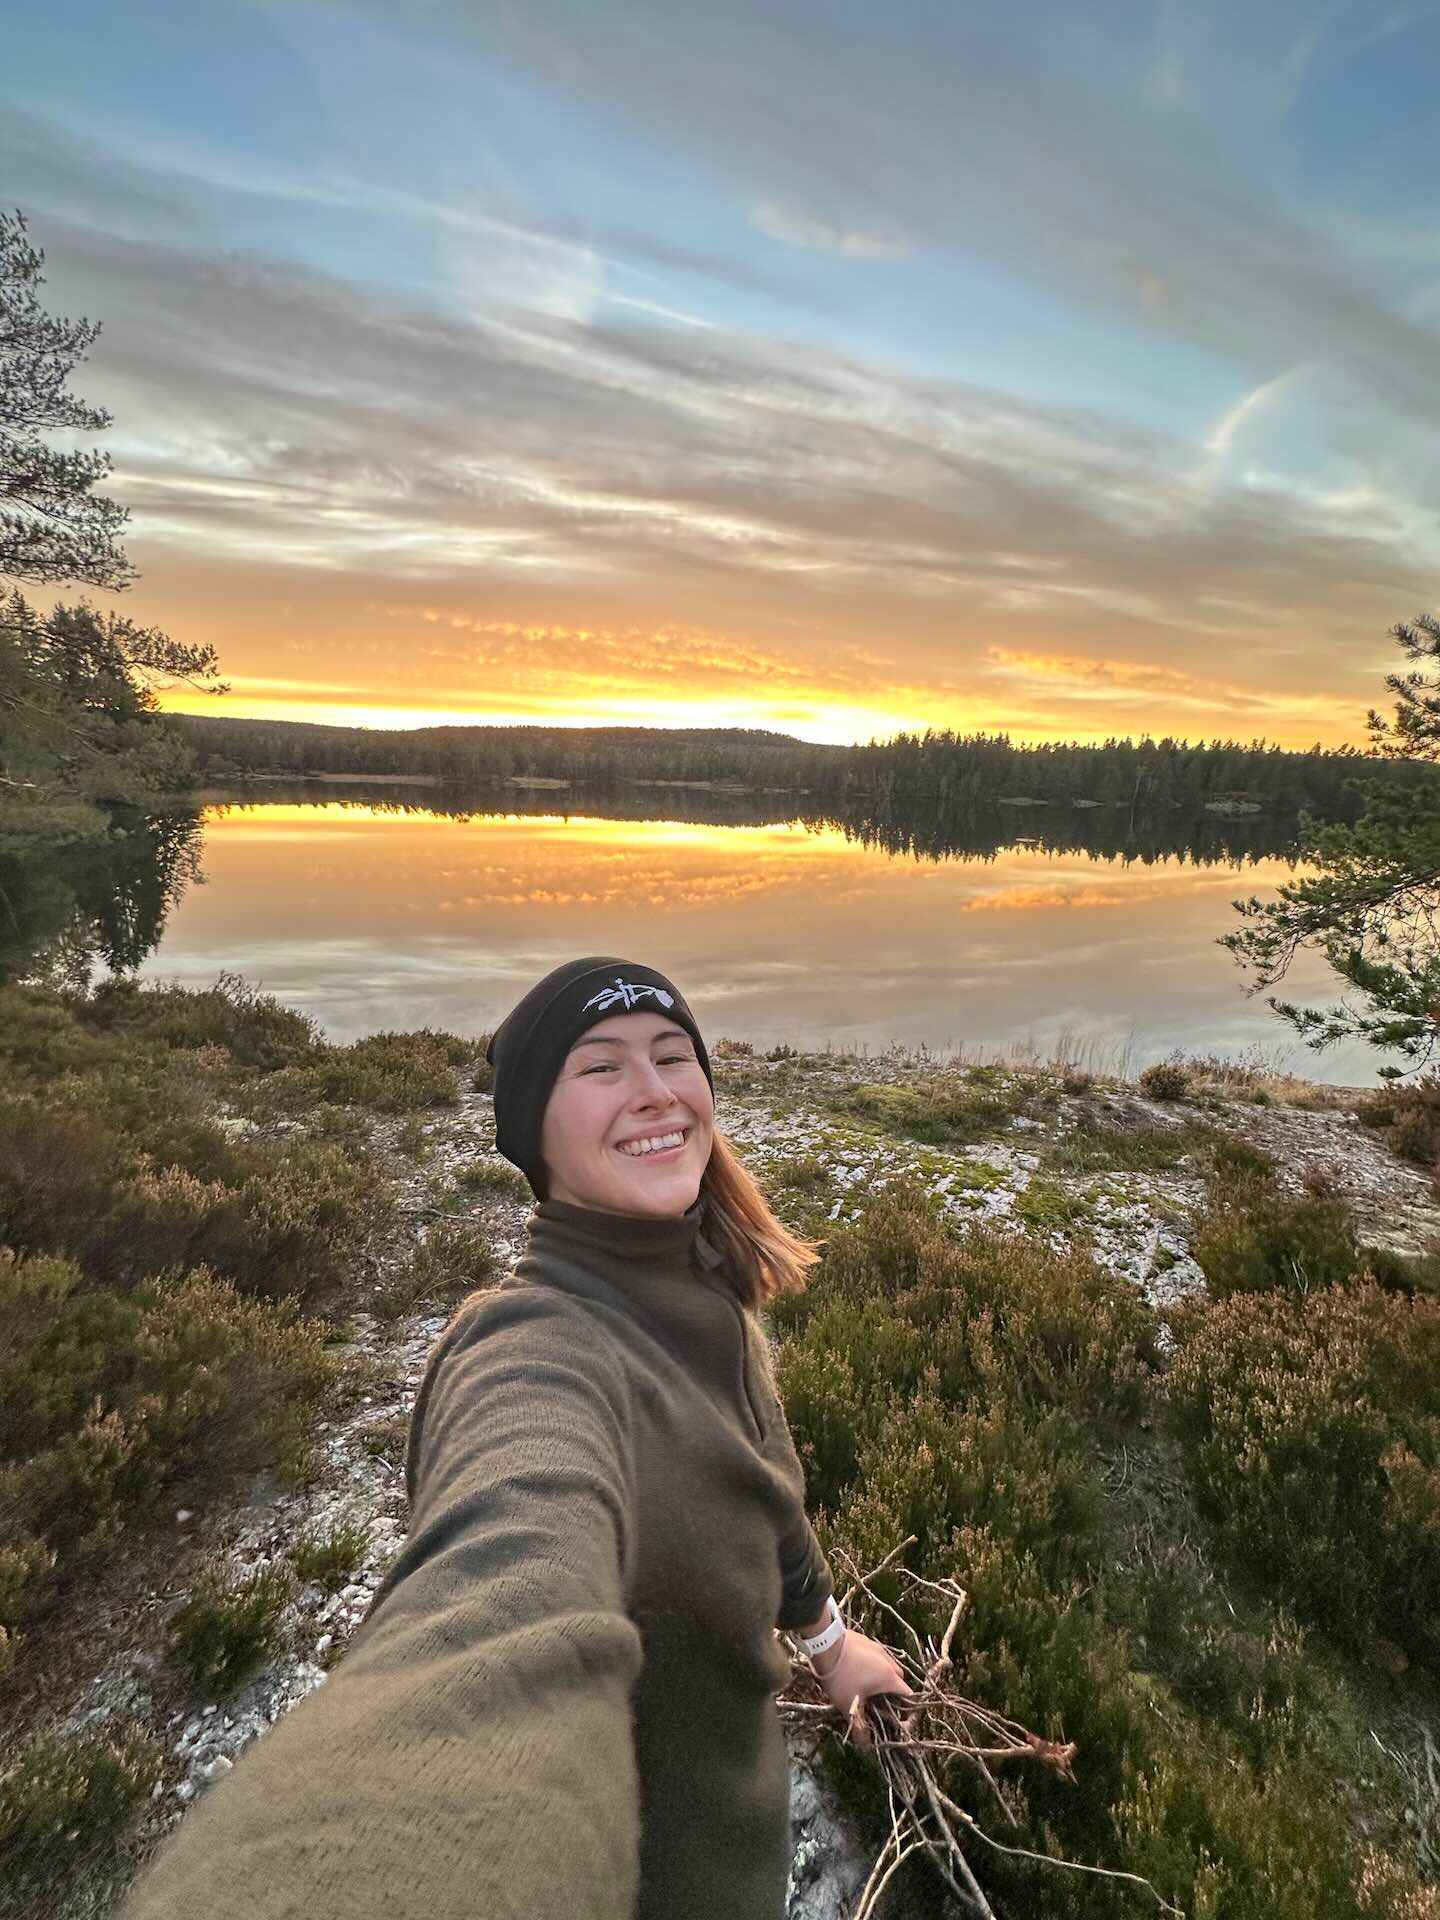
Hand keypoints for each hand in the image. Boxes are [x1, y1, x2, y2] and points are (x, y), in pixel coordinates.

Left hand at [808, 1628, 915, 1746]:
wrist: (825, 1644)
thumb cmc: (841, 1676)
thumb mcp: (848, 1705)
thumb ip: (859, 1726)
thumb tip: (864, 1743)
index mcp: (888, 1677)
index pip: (907, 1694)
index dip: (904, 1707)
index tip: (894, 1715)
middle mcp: (887, 1660)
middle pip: (899, 1678)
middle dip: (893, 1690)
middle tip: (879, 1701)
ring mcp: (877, 1647)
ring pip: (888, 1664)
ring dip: (883, 1675)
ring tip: (868, 1685)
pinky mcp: (866, 1640)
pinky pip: (875, 1654)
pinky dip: (872, 1663)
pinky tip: (857, 1669)